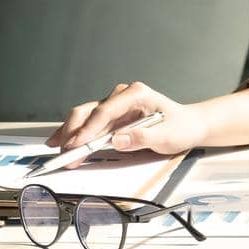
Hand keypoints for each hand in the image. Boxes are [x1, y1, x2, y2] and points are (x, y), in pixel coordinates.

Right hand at [46, 82, 205, 165]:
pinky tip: (60, 142)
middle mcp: (123, 96)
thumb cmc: (182, 126)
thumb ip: (143, 138)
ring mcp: (116, 106)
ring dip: (70, 135)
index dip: (89, 128)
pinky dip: (75, 134)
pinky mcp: (112, 118)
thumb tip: (117, 140)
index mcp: (137, 94)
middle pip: (89, 111)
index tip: (77, 144)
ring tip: (59, 152)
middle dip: (74, 133)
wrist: (190, 125)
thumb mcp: (167, 135)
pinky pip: (89, 125)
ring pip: (84, 117)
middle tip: (65, 154)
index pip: (106, 110)